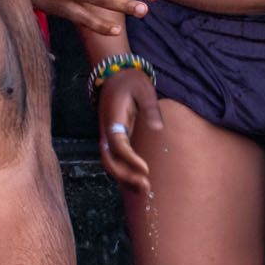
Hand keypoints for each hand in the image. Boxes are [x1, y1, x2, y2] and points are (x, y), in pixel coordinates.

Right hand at [96, 66, 162, 196]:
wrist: (114, 75)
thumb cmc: (131, 81)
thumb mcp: (144, 89)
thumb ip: (150, 109)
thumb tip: (158, 129)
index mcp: (114, 120)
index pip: (118, 145)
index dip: (130, 159)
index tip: (146, 168)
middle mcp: (107, 131)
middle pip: (109, 161)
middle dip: (125, 176)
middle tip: (146, 185)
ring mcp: (107, 136)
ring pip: (110, 163)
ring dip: (124, 178)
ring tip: (145, 190)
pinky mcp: (112, 139)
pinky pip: (114, 160)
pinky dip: (124, 172)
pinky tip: (137, 182)